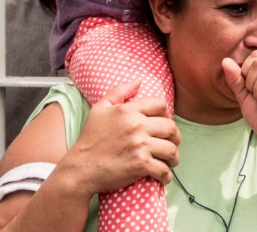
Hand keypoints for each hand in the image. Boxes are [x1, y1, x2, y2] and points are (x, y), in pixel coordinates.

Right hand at [58, 81, 180, 198]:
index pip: (160, 104)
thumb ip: (118, 91)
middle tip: (172, 143)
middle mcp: (136, 125)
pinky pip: (164, 170)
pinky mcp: (140, 165)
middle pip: (171, 127)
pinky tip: (163, 176)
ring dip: (174, 157)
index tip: (164, 124)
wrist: (81, 168)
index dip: (166, 114)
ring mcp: (140, 145)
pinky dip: (167, 175)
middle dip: (175, 137)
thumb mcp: (99, 109)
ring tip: (170, 161)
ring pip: (171, 149)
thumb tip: (138, 81)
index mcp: (128, 110)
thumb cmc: (90, 139)